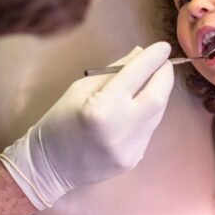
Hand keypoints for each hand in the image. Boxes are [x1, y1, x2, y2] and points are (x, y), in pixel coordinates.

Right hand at [0, 42, 173, 208]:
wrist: (49, 167)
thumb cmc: (58, 122)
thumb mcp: (79, 89)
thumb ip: (113, 72)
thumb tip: (140, 54)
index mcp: (101, 108)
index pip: (136, 75)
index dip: (153, 58)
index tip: (162, 47)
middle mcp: (120, 129)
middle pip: (158, 97)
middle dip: (165, 76)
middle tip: (164, 64)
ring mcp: (130, 148)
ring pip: (158, 114)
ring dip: (159, 94)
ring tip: (153, 82)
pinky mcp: (134, 159)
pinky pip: (149, 130)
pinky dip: (149, 114)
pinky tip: (140, 107)